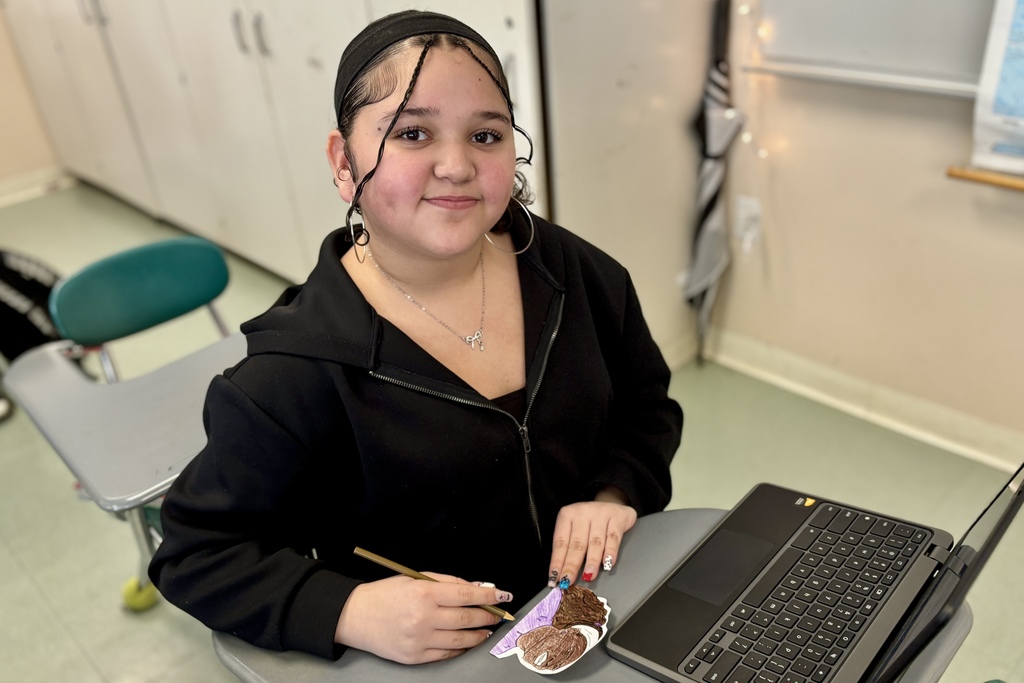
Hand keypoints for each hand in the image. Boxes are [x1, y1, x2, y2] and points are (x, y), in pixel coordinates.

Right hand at [334, 573, 512, 663]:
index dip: (488, 596)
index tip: (502, 596)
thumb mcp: (415, 578)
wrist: (355, 616)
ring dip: (479, 634)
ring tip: (486, 629)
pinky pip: (446, 654)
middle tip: (497, 614)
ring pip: (461, 640)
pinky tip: (467, 641)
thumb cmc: (385, 594)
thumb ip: (447, 582)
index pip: (466, 595)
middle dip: (487, 616)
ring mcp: (419, 640)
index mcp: (424, 594)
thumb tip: (476, 588)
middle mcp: (423, 618)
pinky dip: (461, 648)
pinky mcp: (414, 657)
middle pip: (467, 618)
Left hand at [548, 488, 636, 586]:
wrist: (612, 503)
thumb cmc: (589, 522)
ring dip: (591, 561)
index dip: (558, 562)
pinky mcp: (617, 517)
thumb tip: (562, 575)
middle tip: (568, 581)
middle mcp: (582, 513)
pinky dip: (610, 552)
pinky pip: (613, 537)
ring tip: (588, 576)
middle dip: (572, 565)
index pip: (561, 542)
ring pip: (595, 542)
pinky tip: (608, 563)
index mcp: (567, 516)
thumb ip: (569, 548)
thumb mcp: (575, 529)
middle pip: (577, 544)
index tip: (554, 579)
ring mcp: (600, 513)